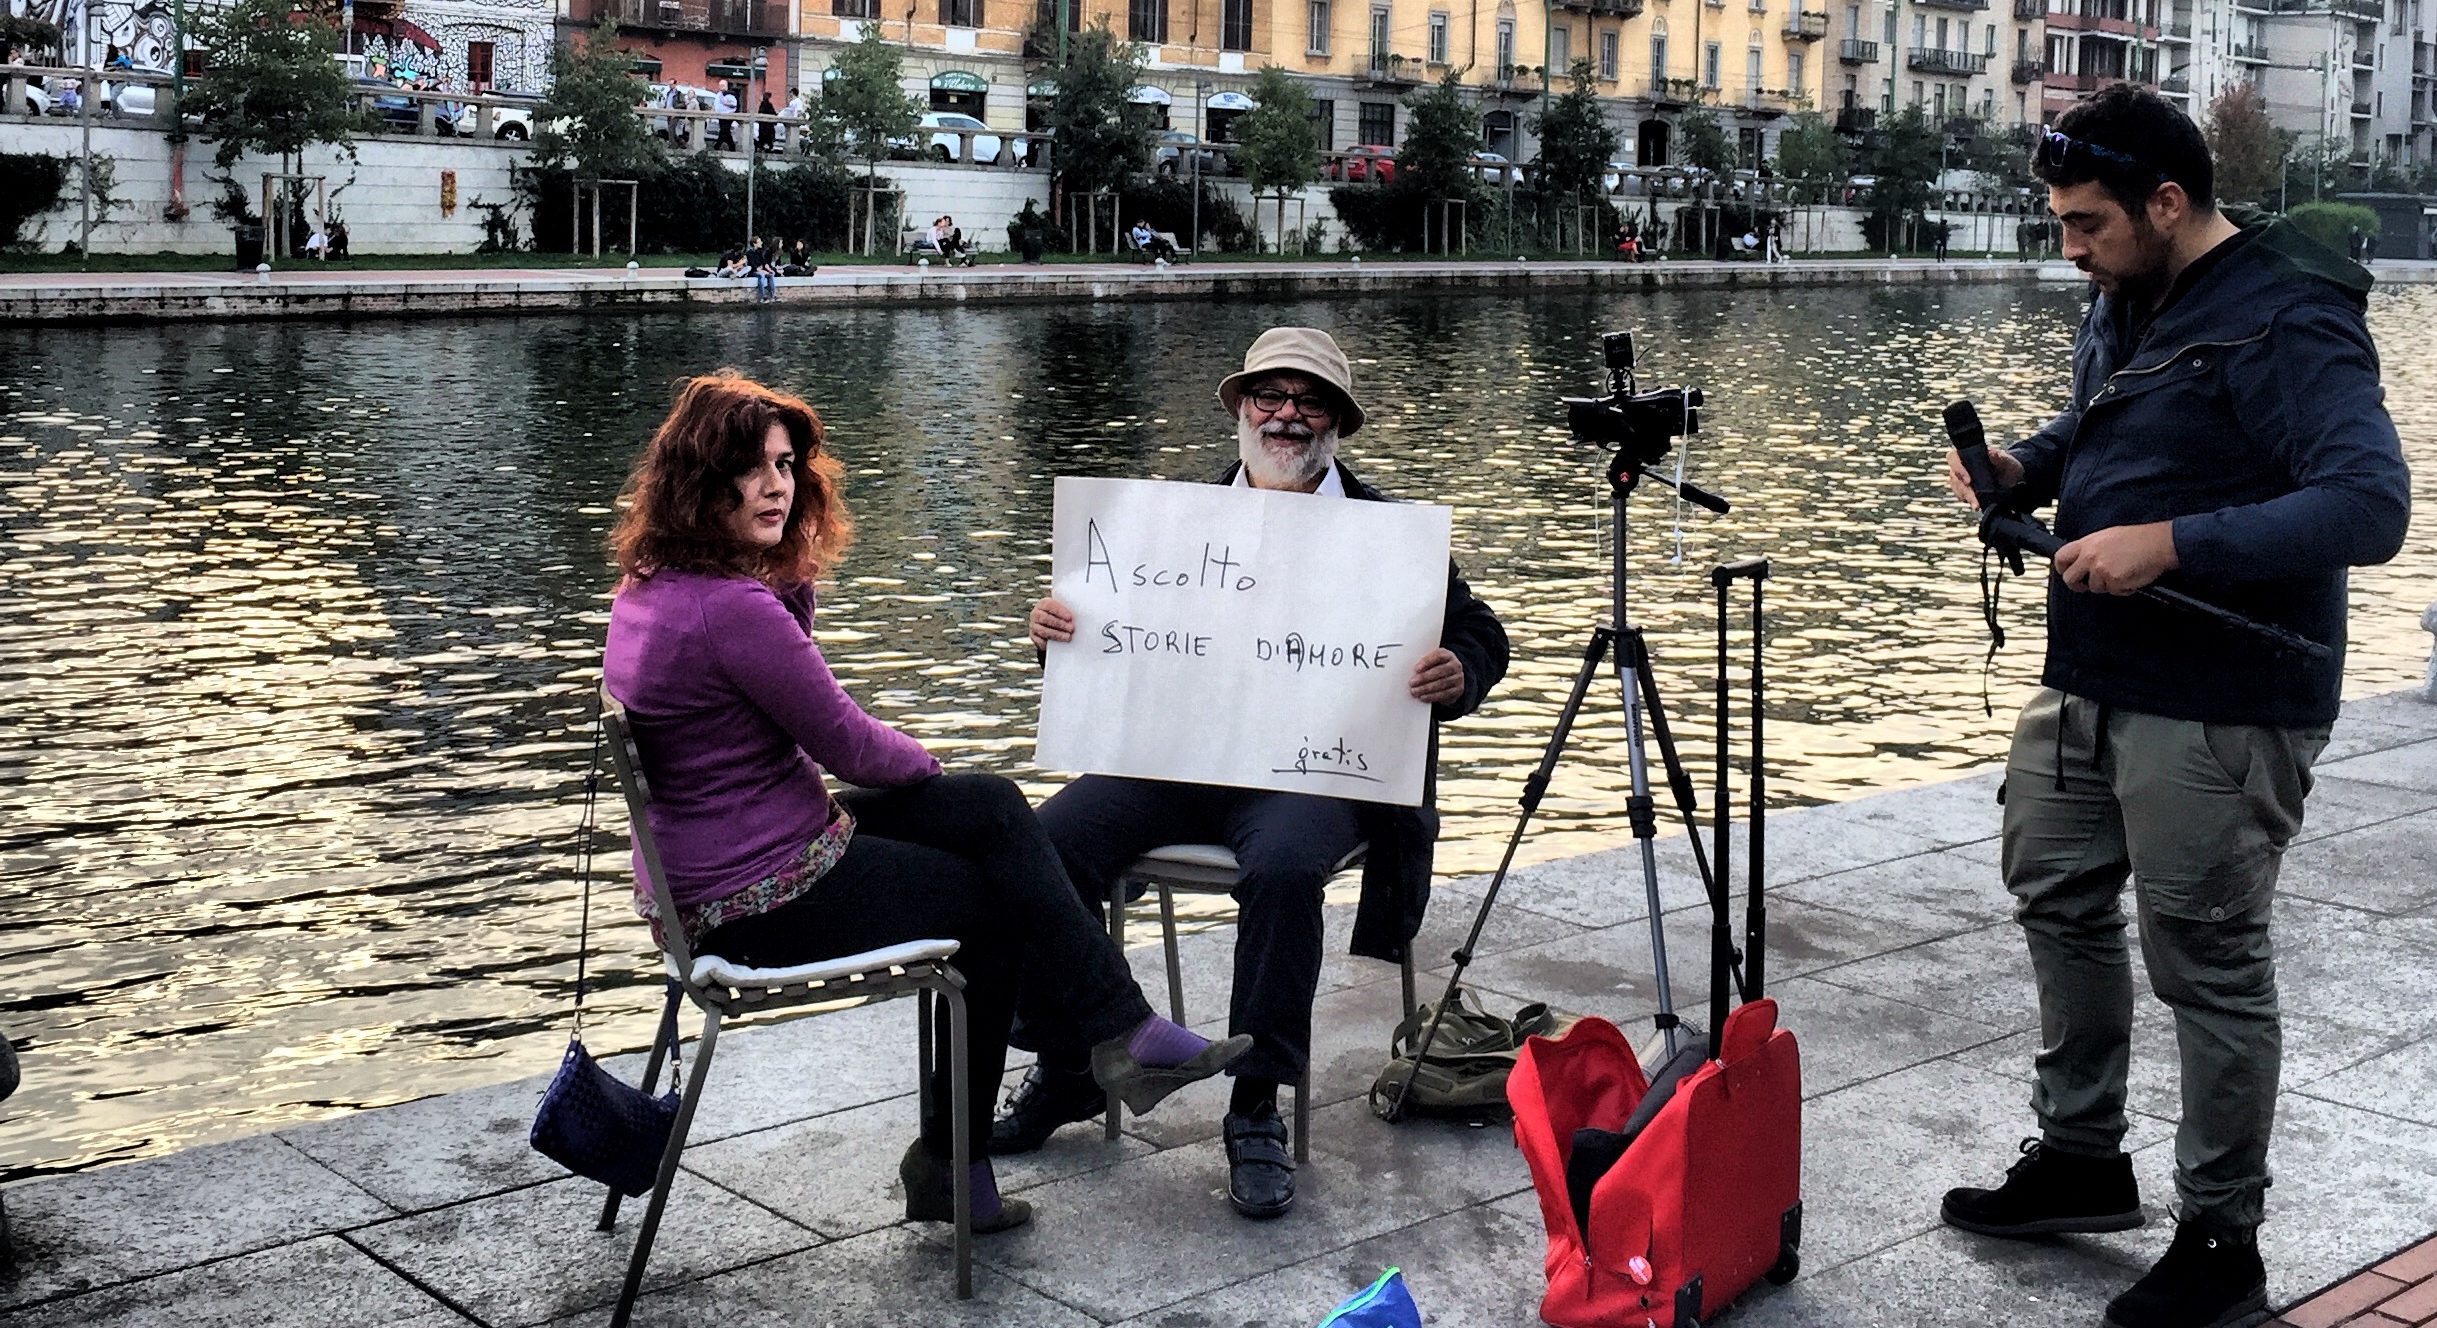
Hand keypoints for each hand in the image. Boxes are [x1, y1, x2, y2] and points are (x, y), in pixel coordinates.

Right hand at [1028, 597, 1074, 649]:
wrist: (1049, 626)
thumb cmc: (1059, 616)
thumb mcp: (1062, 611)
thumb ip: (1067, 612)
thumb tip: (1079, 615)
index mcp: (1042, 604)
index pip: (1049, 605)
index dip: (1059, 611)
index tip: (1069, 617)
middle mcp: (1035, 614)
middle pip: (1045, 618)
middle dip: (1059, 624)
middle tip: (1071, 628)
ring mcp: (1033, 626)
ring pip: (1043, 630)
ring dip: (1057, 634)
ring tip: (1068, 637)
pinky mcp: (1033, 637)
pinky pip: (1040, 641)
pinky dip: (1050, 642)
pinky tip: (1059, 643)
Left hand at [1408, 648, 1464, 706]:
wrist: (1452, 677)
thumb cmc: (1437, 667)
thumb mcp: (1432, 661)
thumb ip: (1424, 663)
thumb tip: (1408, 669)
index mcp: (1447, 655)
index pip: (1438, 656)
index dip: (1427, 662)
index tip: (1416, 669)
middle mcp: (1455, 666)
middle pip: (1440, 671)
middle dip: (1424, 677)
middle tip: (1412, 682)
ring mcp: (1458, 678)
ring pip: (1442, 684)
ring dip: (1426, 688)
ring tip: (1415, 691)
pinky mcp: (1457, 690)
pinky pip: (1444, 694)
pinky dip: (1432, 696)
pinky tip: (1423, 697)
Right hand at [1945, 445, 2023, 509]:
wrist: (2012, 479)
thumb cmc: (2007, 466)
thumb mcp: (2006, 461)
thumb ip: (1999, 457)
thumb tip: (1991, 452)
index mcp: (1968, 453)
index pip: (1954, 457)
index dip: (1957, 468)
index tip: (1968, 480)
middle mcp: (1962, 464)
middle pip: (1955, 476)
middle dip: (1964, 489)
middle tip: (1975, 499)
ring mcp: (1961, 476)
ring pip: (1956, 487)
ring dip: (1966, 497)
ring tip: (1976, 505)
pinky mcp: (1963, 488)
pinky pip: (1959, 494)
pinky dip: (1967, 500)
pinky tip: (1975, 504)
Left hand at [2054, 521, 2178, 594]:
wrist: (2160, 544)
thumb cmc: (2139, 539)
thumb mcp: (2108, 536)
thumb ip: (2092, 548)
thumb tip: (2083, 560)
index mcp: (2088, 543)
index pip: (2060, 557)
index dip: (2061, 568)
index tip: (2066, 573)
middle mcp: (2090, 556)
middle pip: (2070, 578)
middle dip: (2078, 585)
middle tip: (2087, 585)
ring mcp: (2101, 570)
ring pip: (2095, 588)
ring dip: (2107, 585)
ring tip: (2122, 571)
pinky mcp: (2113, 581)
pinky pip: (2114, 592)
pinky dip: (2123, 588)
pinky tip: (2131, 576)